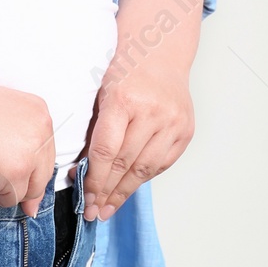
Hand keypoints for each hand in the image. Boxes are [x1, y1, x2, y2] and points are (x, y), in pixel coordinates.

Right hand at [0, 73, 56, 215]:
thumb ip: (16, 148)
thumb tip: (31, 199)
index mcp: (39, 113)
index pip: (45, 153)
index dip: (30, 172)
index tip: (20, 183)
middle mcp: (41, 132)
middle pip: (42, 175)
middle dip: (19, 186)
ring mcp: (31, 154)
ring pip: (27, 190)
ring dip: (2, 191)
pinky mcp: (16, 173)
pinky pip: (9, 199)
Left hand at [81, 59, 194, 221]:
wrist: (161, 54)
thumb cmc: (125, 72)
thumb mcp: (101, 95)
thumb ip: (94, 132)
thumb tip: (81, 173)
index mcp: (124, 101)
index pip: (106, 151)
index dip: (94, 179)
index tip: (86, 198)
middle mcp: (152, 112)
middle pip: (125, 164)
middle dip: (107, 191)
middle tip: (95, 211)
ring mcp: (173, 122)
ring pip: (146, 168)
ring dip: (125, 191)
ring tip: (110, 207)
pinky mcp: (186, 130)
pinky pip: (162, 163)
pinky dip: (145, 177)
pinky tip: (130, 187)